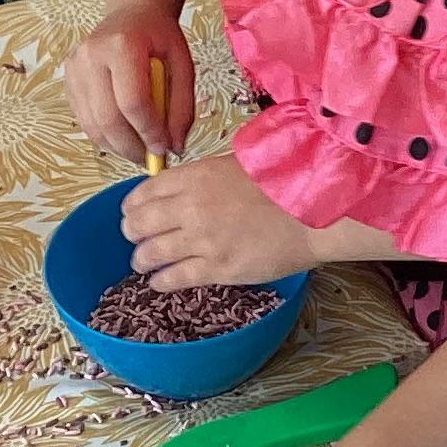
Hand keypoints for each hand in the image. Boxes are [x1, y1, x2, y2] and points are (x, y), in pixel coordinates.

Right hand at [67, 3, 196, 163]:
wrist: (132, 13)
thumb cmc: (158, 37)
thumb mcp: (182, 65)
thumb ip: (182, 107)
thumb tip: (174, 147)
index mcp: (122, 45)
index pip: (133, 102)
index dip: (149, 132)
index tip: (164, 148)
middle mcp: (91, 55)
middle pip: (108, 118)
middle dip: (132, 146)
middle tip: (151, 158)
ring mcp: (75, 68)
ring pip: (93, 125)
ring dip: (117, 146)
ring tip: (139, 148)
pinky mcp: (69, 79)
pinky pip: (84, 120)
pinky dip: (104, 136)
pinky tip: (123, 135)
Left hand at [120, 155, 315, 289]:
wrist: (313, 212)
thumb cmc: (282, 184)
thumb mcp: (235, 165)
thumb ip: (202, 177)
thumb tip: (182, 187)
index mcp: (194, 177)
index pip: (143, 193)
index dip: (132, 207)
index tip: (133, 214)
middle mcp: (190, 207)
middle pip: (138, 224)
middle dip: (132, 233)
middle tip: (136, 239)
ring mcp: (202, 239)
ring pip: (149, 253)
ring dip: (142, 260)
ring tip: (144, 263)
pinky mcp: (217, 268)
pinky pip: (173, 278)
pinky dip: (159, 281)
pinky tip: (158, 282)